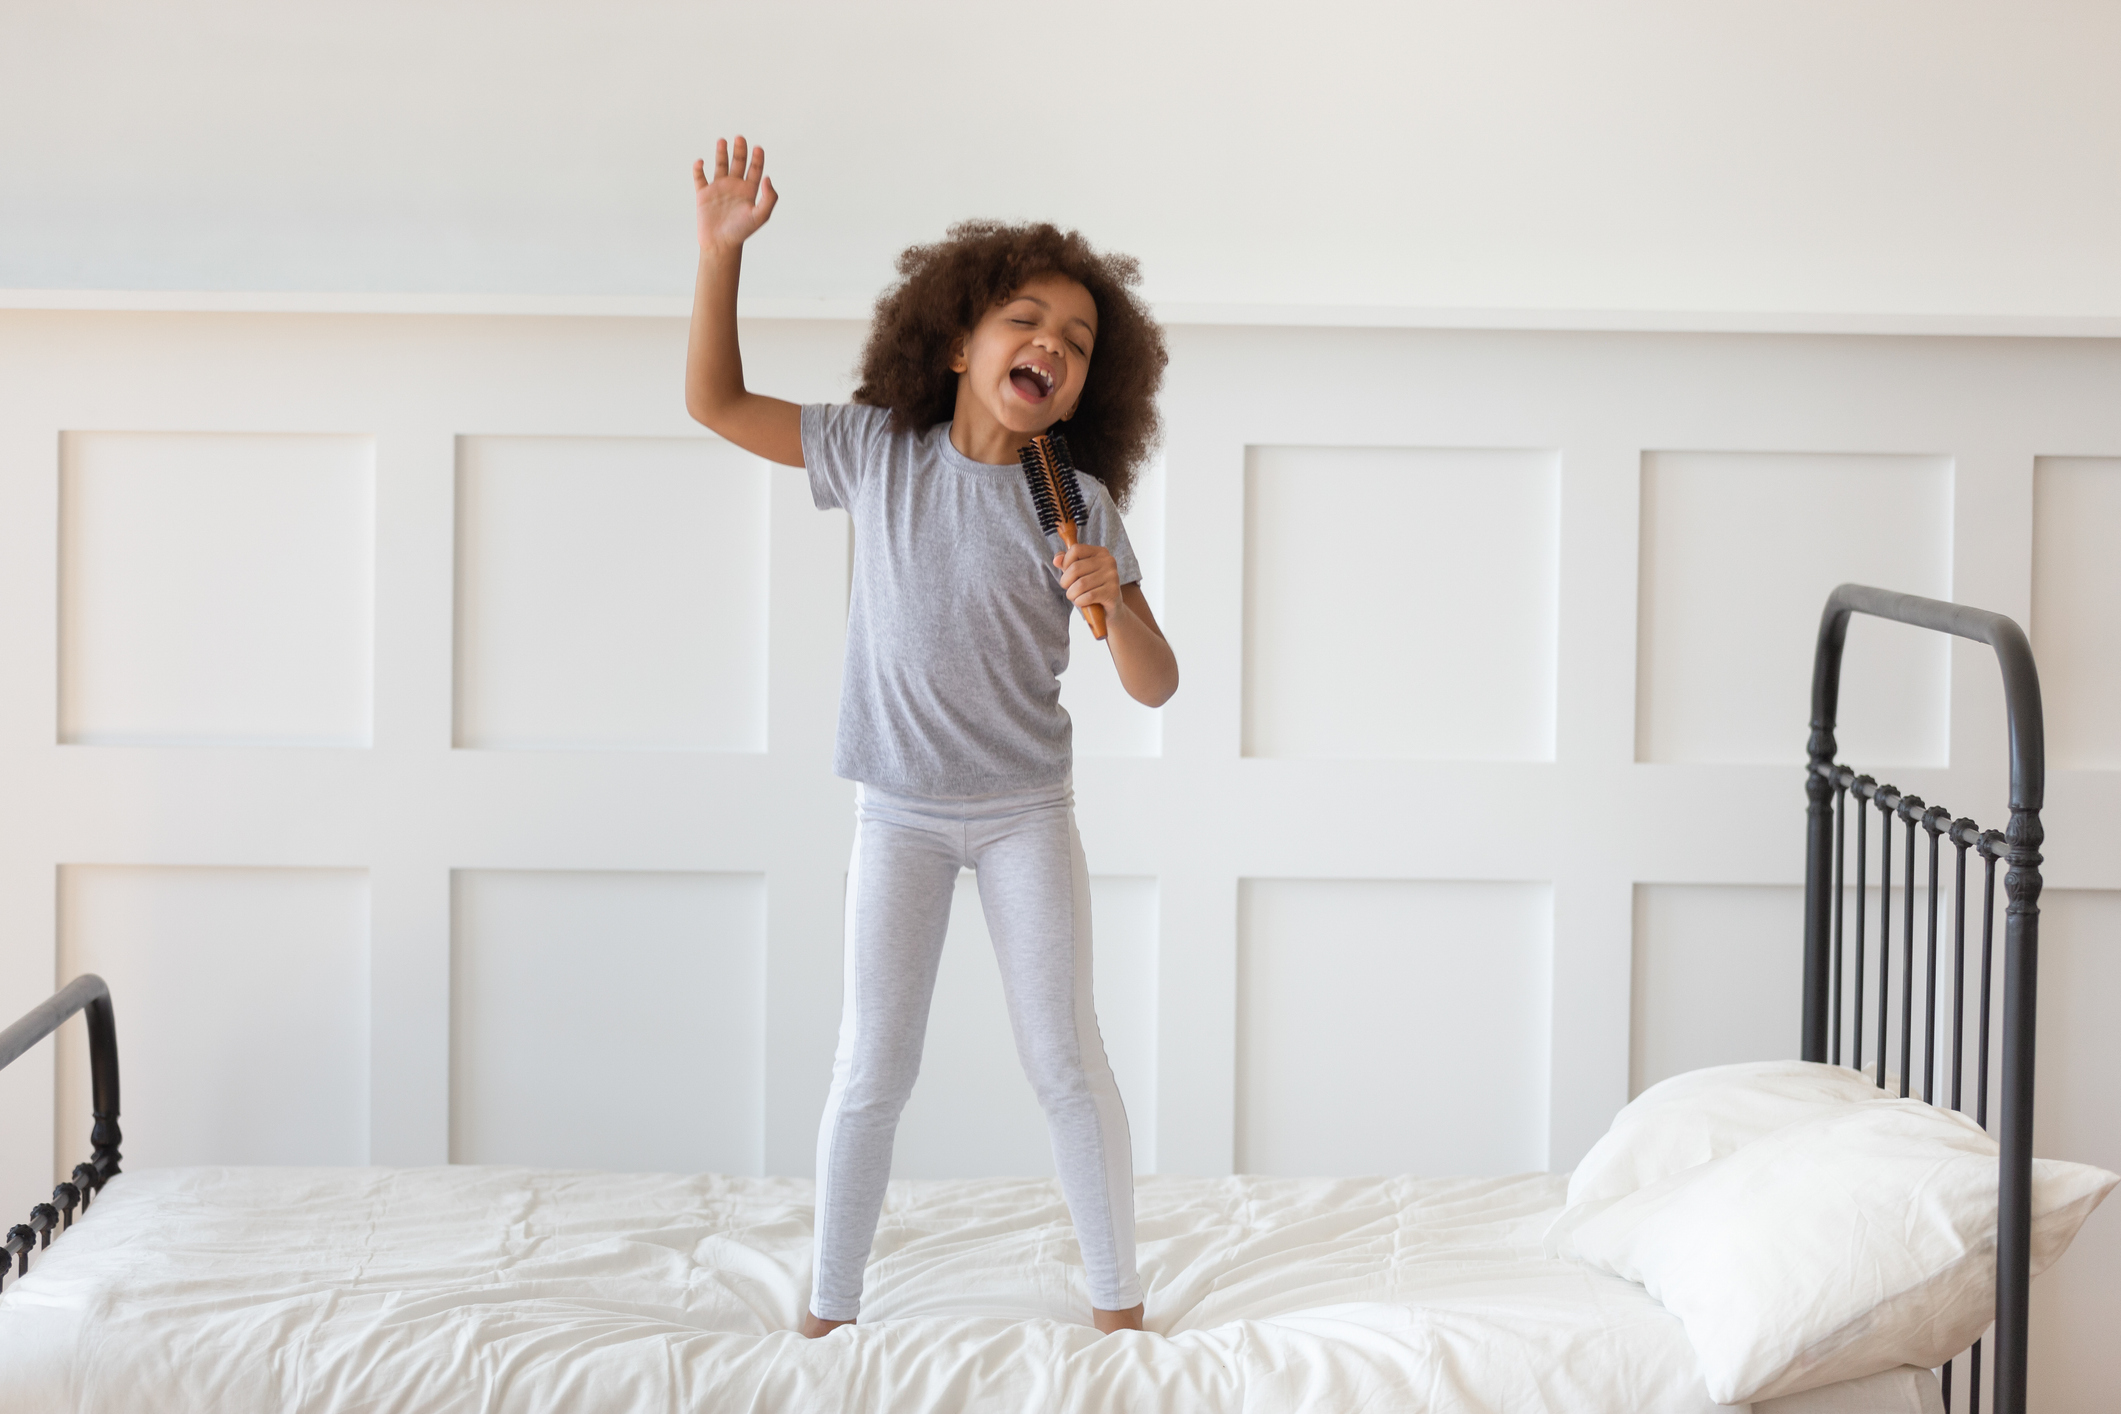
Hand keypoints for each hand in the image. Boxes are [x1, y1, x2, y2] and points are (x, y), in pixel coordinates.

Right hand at [693, 136, 778, 252]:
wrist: (721, 244)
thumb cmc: (742, 232)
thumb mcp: (760, 216)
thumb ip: (769, 198)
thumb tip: (768, 178)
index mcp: (749, 191)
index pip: (755, 169)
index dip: (757, 158)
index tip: (758, 148)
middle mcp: (734, 187)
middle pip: (738, 163)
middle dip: (740, 150)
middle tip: (740, 138)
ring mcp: (718, 189)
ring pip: (720, 165)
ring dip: (721, 153)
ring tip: (722, 141)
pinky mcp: (703, 194)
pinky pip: (699, 177)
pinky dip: (698, 168)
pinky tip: (701, 162)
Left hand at [1055, 543, 1123, 618]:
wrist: (1111, 608)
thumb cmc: (1092, 587)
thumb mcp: (1079, 573)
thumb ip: (1066, 563)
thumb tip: (1056, 560)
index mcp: (1100, 552)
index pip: (1076, 549)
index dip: (1065, 562)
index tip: (1067, 574)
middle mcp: (1109, 561)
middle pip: (1075, 568)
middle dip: (1065, 582)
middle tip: (1068, 589)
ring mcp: (1112, 576)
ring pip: (1080, 584)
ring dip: (1072, 594)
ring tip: (1074, 597)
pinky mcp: (1113, 592)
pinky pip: (1088, 596)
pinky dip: (1079, 601)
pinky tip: (1081, 602)